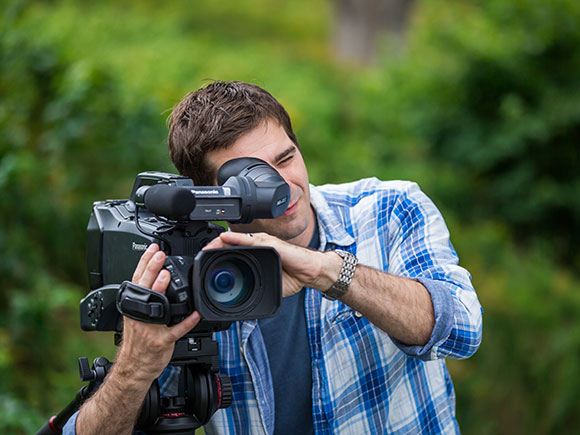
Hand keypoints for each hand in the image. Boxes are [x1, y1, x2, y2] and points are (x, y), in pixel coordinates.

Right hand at [116, 243, 200, 381]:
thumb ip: (143, 298)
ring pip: (156, 307)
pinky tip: (195, 313)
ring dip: (160, 291)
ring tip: (166, 276)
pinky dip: (187, 322)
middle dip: (151, 269)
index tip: (152, 248)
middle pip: (145, 287)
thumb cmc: (138, 340)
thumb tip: (154, 276)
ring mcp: (150, 328)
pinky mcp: (162, 341)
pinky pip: (177, 330)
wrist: (134, 367)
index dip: (144, 262)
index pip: (137, 280)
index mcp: (134, 307)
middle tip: (160, 255)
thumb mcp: (134, 317)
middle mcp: (140, 315)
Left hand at [203, 232, 328, 296]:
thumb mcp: (269, 283)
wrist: (311, 271)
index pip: (232, 250)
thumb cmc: (294, 275)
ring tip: (207, 248)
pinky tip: (224, 239)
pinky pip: (249, 240)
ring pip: (236, 239)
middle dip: (213, 247)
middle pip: (229, 242)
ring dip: (219, 242)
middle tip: (201, 255)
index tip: (205, 261)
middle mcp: (258, 245)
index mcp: (256, 253)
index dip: (217, 253)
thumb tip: (243, 299)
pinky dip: (235, 239)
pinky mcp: (269, 243)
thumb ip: (256, 286)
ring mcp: (263, 242)